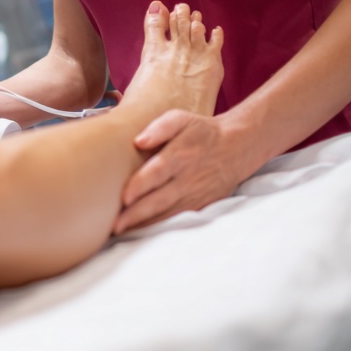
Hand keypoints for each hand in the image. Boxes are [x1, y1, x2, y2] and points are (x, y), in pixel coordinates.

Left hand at [112, 111, 240, 233]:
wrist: (236, 147)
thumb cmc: (200, 131)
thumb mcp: (181, 118)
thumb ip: (159, 127)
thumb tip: (139, 141)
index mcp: (180, 155)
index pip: (157, 172)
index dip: (140, 186)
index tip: (124, 198)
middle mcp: (187, 179)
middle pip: (160, 199)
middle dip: (137, 214)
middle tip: (115, 226)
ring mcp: (194, 195)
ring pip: (167, 213)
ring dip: (144, 224)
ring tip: (122, 231)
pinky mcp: (200, 205)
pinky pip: (177, 218)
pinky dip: (159, 226)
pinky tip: (141, 230)